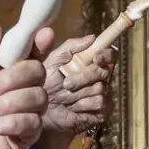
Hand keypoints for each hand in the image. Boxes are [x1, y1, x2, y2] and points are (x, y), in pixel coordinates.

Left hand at [0, 18, 48, 148]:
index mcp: (1, 70)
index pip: (28, 51)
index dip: (39, 42)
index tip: (44, 34)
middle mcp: (17, 88)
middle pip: (38, 70)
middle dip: (16, 76)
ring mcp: (24, 112)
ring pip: (39, 96)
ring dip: (13, 102)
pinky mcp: (25, 135)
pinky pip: (34, 122)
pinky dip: (14, 122)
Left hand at [32, 30, 113, 148]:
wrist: (39, 112)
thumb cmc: (45, 84)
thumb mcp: (53, 60)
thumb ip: (71, 46)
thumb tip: (92, 37)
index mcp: (91, 63)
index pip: (110, 55)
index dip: (106, 55)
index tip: (96, 57)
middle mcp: (100, 78)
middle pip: (105, 71)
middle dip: (85, 76)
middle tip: (66, 83)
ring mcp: (102, 95)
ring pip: (101, 88)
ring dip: (80, 92)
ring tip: (65, 97)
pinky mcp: (102, 112)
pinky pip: (100, 103)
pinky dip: (84, 105)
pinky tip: (73, 108)